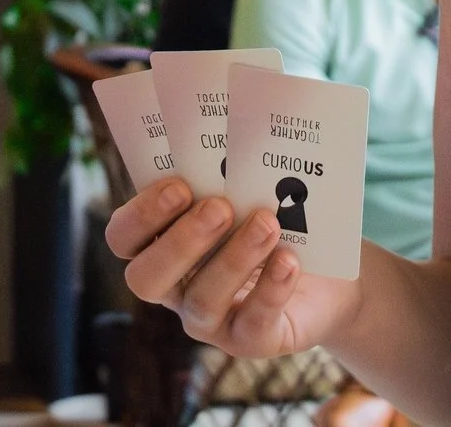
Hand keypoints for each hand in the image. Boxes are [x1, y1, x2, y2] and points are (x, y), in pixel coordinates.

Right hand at [105, 179, 362, 358]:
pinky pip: (252, 324)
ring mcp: (209, 319)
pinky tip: (289, 260)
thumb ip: (227, 167)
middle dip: (182, 241)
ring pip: (201, 301)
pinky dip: (270, 289)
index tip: (179, 185)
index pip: (123, 238)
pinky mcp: (249, 340)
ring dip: (233, 260)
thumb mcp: (247, 191)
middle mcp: (174, 286)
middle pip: (147, 277)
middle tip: (220, 206)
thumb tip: (236, 109)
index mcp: (160, 242)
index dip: (141, 215)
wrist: (327, 275)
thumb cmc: (273, 219)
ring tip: (266, 223)